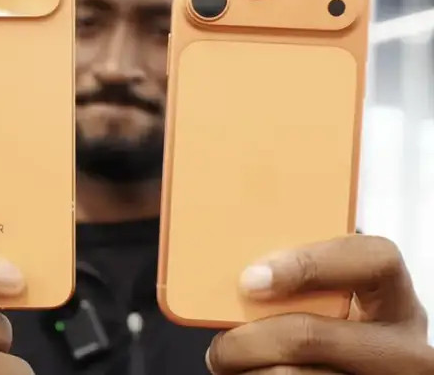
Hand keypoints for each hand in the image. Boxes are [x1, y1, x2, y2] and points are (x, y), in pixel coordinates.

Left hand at [206, 235, 433, 373]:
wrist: (365, 370)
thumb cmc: (336, 321)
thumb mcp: (337, 295)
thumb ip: (303, 278)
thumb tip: (236, 269)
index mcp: (392, 294)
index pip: (370, 260)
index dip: (308, 264)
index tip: (251, 280)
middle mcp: (402, 345)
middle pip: (313, 335)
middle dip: (251, 339)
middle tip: (221, 344)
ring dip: (250, 370)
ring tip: (228, 363)